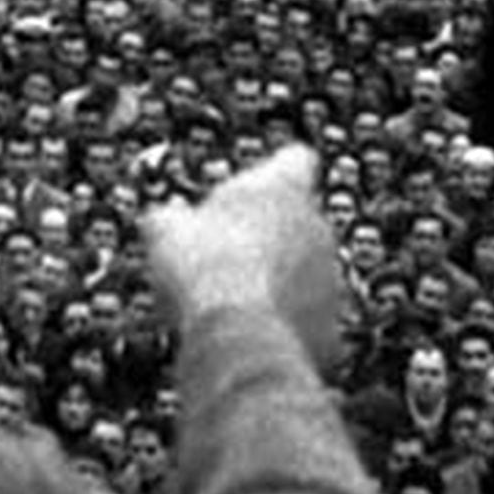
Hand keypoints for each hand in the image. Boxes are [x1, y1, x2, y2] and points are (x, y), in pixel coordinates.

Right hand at [140, 143, 343, 376]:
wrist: (235, 332)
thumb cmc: (204, 268)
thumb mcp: (167, 228)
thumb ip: (173, 216)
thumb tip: (164, 220)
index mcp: (283, 189)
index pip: (296, 161)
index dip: (277, 172)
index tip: (259, 182)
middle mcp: (317, 228)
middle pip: (299, 222)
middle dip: (268, 236)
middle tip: (227, 250)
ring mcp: (329, 279)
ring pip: (307, 274)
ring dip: (280, 282)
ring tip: (234, 298)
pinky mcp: (329, 327)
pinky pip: (308, 323)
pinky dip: (284, 327)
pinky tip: (250, 333)